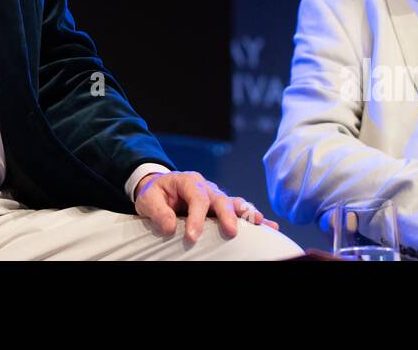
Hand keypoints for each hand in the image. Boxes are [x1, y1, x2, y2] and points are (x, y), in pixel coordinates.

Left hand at [134, 170, 278, 242]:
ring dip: (247, 213)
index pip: (196, 197)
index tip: (193, 237)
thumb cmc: (155, 194)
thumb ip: (158, 211)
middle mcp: (206, 186)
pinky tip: (269, 226)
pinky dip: (253, 217)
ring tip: (261, 223)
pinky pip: (240, 211)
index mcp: (188, 181)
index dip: (197, 217)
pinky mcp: (222, 207)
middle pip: (220, 198)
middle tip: (231, 232)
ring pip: (235, 202)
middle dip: (227, 214)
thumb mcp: (148, 199)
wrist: (160, 189)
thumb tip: (170, 227)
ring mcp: (216, 196)